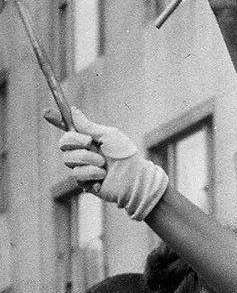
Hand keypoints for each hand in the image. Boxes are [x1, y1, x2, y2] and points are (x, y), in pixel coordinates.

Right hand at [45, 107, 167, 220]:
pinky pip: (77, 176)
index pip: (68, 130)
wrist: (135, 178)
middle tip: (91, 143)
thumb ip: (89, 126)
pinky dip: (92, 174)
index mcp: (88, 140)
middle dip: (77, 143)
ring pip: (69, 160)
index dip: (56, 120)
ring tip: (104, 166)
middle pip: (63, 144)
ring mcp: (82, 167)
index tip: (46, 112)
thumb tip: (73, 110)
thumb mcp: (109, 136)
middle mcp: (82, 153)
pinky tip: (103, 178)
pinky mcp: (83, 182)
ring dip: (89, 160)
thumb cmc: (125, 155)